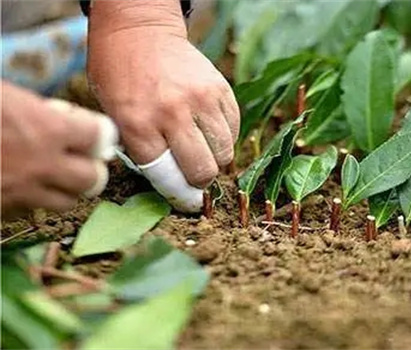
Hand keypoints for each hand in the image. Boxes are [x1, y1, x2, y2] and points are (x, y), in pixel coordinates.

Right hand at [1, 82, 112, 218]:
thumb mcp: (6, 95)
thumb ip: (41, 110)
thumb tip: (60, 116)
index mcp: (48, 128)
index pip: (102, 137)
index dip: (99, 133)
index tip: (94, 132)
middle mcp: (43, 165)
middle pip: (94, 179)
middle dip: (90, 167)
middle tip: (78, 157)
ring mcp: (22, 193)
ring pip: (66, 202)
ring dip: (64, 188)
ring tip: (49, 173)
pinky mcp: (3, 211)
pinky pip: (30, 211)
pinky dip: (30, 199)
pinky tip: (18, 183)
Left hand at [87, 28, 239, 190]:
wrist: (140, 31)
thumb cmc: (119, 77)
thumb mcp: (114, 116)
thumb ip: (142, 150)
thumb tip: (173, 184)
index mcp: (138, 123)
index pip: (168, 176)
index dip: (178, 194)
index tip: (186, 201)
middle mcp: (173, 113)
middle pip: (203, 170)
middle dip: (200, 182)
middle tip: (195, 177)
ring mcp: (201, 99)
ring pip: (224, 153)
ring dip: (216, 160)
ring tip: (203, 151)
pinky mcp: (220, 89)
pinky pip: (233, 129)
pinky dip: (225, 138)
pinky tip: (209, 131)